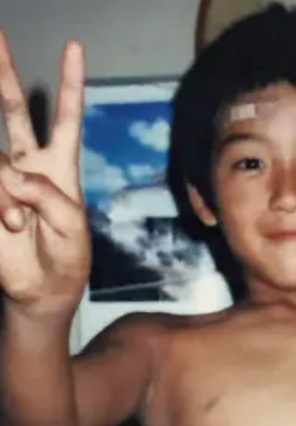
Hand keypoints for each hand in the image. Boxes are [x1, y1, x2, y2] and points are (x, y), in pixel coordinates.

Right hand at [0, 31, 89, 315]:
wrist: (42, 291)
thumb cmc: (67, 259)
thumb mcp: (73, 228)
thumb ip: (48, 196)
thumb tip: (12, 175)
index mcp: (61, 168)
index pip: (66, 119)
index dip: (70, 84)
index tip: (74, 48)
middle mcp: (29, 165)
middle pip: (15, 111)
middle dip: (4, 75)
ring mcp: (2, 180)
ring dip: (6, 196)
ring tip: (18, 225)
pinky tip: (7, 224)